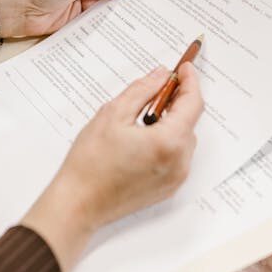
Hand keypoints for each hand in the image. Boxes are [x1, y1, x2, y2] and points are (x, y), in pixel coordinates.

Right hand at [20, 63, 203, 271]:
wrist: (79, 203)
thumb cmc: (91, 162)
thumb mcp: (113, 114)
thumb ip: (142, 90)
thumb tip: (160, 75)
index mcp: (169, 142)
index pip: (192, 103)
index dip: (190, 81)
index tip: (184, 68)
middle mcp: (179, 162)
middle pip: (189, 122)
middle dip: (177, 101)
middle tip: (157, 87)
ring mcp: (175, 178)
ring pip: (183, 139)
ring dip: (171, 122)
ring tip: (142, 116)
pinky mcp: (167, 188)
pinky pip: (176, 156)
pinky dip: (166, 141)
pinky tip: (142, 137)